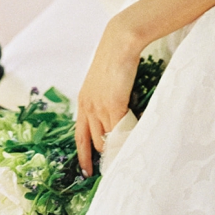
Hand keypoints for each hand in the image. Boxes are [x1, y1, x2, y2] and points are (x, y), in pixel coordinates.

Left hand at [74, 19, 140, 177]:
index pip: (79, 135)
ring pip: (107, 139)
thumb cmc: (114, 60)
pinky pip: (120, 130)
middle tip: (112, 171)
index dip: (82, 155)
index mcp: (83, 101)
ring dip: (116, 151)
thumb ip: (105, 100)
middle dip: (102, 158)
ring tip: (126, 161)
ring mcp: (99, 106)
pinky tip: (135, 146)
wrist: (119, 43)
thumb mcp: (103, 83)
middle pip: (93, 142)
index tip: (85, 171)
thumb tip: (114, 117)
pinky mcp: (113, 104)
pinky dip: (127, 140)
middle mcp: (87, 106)